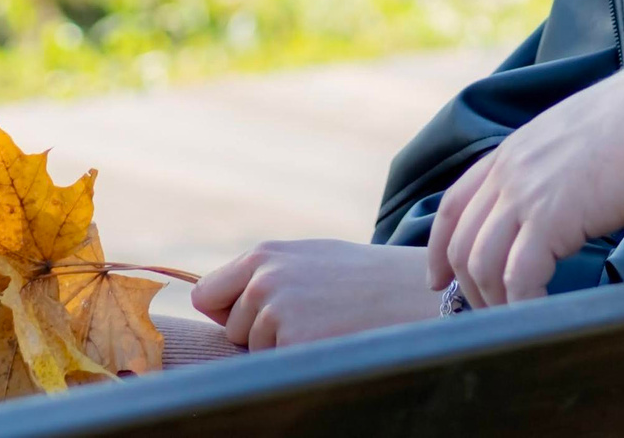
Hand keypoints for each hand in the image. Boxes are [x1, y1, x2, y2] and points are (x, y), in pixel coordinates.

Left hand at [191, 240, 442, 348]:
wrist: (416, 294)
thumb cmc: (366, 279)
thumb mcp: (311, 259)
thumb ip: (267, 274)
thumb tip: (212, 302)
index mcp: (264, 255)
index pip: (207, 295)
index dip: (229, 312)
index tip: (255, 317)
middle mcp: (263, 280)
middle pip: (232, 329)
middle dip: (261, 333)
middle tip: (313, 318)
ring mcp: (276, 313)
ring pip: (255, 351)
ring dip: (283, 349)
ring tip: (328, 326)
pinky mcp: (294, 345)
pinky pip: (276, 367)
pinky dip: (300, 363)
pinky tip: (332, 341)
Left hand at [427, 52, 623, 307]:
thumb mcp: (572, 139)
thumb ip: (549, 170)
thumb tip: (555, 206)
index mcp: (511, 151)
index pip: (454, 205)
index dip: (439, 247)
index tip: (440, 278)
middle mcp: (508, 172)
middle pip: (462, 242)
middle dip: (469, 286)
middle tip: (490, 312)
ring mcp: (524, 195)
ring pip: (482, 264)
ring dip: (494, 301)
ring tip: (517, 319)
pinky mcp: (550, 219)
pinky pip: (518, 277)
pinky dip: (522, 304)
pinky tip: (540, 312)